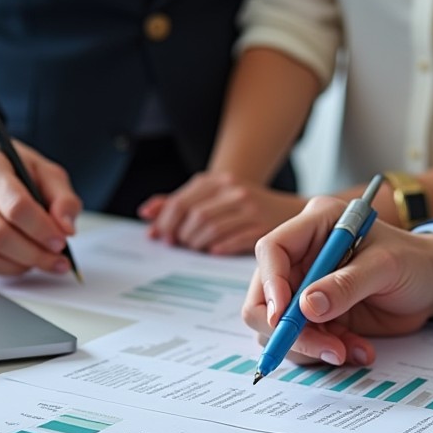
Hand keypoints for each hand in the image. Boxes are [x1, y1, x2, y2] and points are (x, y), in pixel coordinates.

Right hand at [0, 106, 81, 274]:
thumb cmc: (9, 167)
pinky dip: (4, 269)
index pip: (16, 206)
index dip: (42, 230)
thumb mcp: (44, 170)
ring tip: (41, 260)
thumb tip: (67, 229)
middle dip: (35, 254)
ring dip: (20, 266)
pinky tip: (20, 260)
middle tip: (58, 259)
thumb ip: (63, 198)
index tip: (61, 242)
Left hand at [139, 172, 304, 254]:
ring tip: (196, 248)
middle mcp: (233, 191)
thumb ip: (177, 202)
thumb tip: (146, 212)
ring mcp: (249, 209)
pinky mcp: (262, 226)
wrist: (286, 207)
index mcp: (216, 181)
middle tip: (178, 245)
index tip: (161, 237)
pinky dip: (219, 247)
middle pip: (194, 217)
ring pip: (211, 229)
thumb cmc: (241, 204)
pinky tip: (214, 252)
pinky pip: (234, 240)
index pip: (180, 202)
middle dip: (181, 235)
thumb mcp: (210, 195)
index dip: (165, 222)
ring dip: (197, 244)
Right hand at [242, 196, 432, 366]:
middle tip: (327, 348)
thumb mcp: (386, 267)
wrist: (432, 285)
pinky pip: (302, 344)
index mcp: (315, 226)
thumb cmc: (413, 261)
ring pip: (278, 328)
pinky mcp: (314, 317)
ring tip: (350, 349)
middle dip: (289, 330)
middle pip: (264, 297)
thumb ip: (347, 284)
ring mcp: (304, 289)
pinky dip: (326, 354)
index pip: (272, 250)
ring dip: (312, 347)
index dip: (271, 283)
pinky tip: (357, 350)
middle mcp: (301, 257)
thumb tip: (307, 306)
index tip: (283, 317)